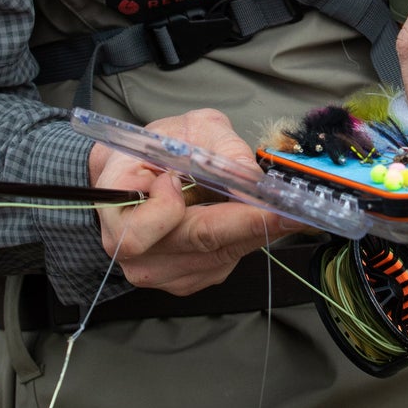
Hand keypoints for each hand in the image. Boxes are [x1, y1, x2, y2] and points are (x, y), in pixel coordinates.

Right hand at [86, 108, 303, 294]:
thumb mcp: (189, 127)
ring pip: (217, 257)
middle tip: (292, 211)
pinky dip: (244, 239)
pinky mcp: (184, 280)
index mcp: (115, 202)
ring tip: (272, 205)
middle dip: (249, 223)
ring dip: (250, 231)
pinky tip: (248, 216)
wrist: (141, 171)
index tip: (238, 194)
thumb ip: (218, 146)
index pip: (150, 225)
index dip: (194, 211)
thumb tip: (251, 178)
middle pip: (198, 244)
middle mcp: (129, 248)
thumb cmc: (160, 145)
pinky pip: (223, 263)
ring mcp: (157, 271)